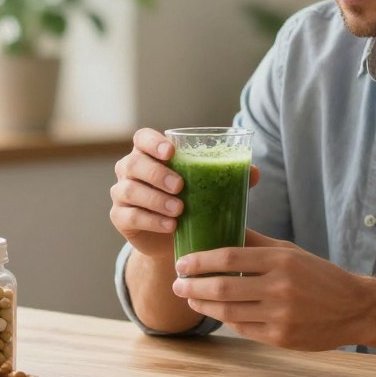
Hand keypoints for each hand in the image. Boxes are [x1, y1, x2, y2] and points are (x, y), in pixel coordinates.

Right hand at [109, 128, 260, 260]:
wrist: (172, 238)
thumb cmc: (190, 201)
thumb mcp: (208, 187)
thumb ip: (228, 176)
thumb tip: (254, 171)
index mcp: (149, 154)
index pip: (141, 138)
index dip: (152, 142)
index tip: (171, 152)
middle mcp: (130, 169)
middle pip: (133, 163)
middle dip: (157, 174)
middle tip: (180, 186)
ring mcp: (122, 193)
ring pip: (130, 190)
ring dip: (156, 200)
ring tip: (180, 210)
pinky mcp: (120, 217)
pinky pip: (130, 216)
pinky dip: (151, 220)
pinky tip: (170, 226)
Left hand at [171, 230, 365, 350]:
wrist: (354, 308)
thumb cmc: (320, 275)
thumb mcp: (290, 252)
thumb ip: (256, 242)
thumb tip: (223, 228)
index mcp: (280, 260)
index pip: (229, 257)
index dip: (200, 261)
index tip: (181, 263)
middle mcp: (279, 287)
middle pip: (223, 287)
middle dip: (193, 286)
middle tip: (177, 283)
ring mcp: (280, 315)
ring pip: (228, 312)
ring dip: (203, 305)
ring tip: (190, 298)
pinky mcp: (280, 338)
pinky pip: (242, 328)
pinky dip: (225, 319)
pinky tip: (216, 311)